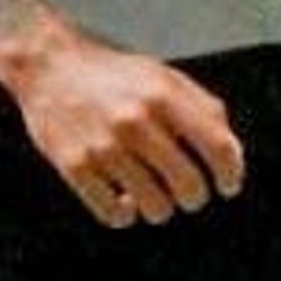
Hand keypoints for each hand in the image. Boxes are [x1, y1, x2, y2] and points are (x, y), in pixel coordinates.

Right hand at [8, 36, 244, 226]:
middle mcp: (135, 121)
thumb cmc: (116, 76)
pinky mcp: (73, 165)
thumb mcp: (166, 78)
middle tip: (188, 194)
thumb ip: (205, 110)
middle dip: (195, 197)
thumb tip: (232, 156)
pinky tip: (125, 200)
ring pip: (156, 207)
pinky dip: (126, 215)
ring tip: (155, 196)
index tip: (228, 186)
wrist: (49, 65)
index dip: (231, 175)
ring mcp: (102, 146)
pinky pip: (114, 214)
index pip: (219, 148)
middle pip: (190, 186)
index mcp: (164, 97)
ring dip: (161, 208)